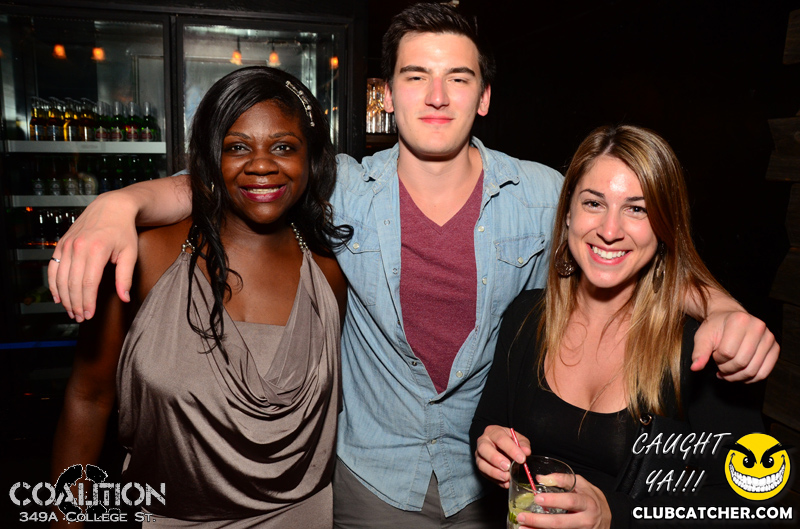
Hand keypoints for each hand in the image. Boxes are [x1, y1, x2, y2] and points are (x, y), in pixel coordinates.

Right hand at [48, 192, 138, 321]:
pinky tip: (58, 296)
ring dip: (64, 297)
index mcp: (96, 250)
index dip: (87, 302)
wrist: (112, 207)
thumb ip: (125, 277)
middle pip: (72, 283)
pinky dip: (53, 283)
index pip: (88, 284)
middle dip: (75, 303)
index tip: (89, 315)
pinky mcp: (61, 243)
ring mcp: (67, 244)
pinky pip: (53, 267)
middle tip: (80, 317)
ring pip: (60, 278)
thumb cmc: (123, 230)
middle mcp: (78, 247)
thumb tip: (124, 298)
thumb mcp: (130, 253)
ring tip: (71, 311)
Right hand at [474, 425, 530, 487]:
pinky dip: (495, 480)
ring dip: (494, 472)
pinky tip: (505, 483)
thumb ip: (523, 444)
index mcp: (493, 431)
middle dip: (496, 459)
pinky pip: (484, 474)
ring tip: (506, 477)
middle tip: (508, 467)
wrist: (500, 446)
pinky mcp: (480, 466)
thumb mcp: (518, 439)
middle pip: (484, 449)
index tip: (521, 459)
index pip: (500, 438)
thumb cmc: (509, 441)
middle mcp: (483, 442)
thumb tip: (526, 452)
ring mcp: (479, 455)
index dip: (511, 449)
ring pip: (481, 464)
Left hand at [516, 475, 610, 528]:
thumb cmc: (592, 499)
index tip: (537, 498)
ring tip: (522, 527)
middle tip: (522, 516)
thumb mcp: (582, 485)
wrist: (606, 518)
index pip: (570, 502)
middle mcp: (585, 520)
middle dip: (539, 520)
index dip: (553, 500)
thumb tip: (540, 478)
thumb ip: (563, 479)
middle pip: (561, 523)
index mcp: (587, 503)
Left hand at [691, 310, 778, 382]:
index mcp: (739, 320)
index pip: (727, 352)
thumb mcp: (703, 337)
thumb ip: (699, 352)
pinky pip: (764, 372)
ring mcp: (769, 337)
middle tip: (720, 364)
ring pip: (753, 370)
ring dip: (736, 376)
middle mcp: (758, 327)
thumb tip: (695, 368)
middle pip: (741, 362)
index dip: (717, 358)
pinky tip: (739, 374)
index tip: (715, 353)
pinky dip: (750, 378)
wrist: (729, 318)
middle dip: (726, 368)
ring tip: (727, 370)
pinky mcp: (775, 348)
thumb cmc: (716, 327)